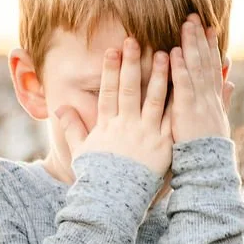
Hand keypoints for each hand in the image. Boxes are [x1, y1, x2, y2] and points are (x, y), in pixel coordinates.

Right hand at [64, 39, 172, 178]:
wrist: (115, 202)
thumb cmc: (98, 179)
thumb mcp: (81, 152)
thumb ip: (72, 127)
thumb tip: (59, 107)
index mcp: (107, 126)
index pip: (108, 91)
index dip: (110, 70)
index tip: (112, 50)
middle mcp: (126, 126)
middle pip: (130, 89)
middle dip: (132, 64)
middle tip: (135, 42)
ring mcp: (146, 135)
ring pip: (154, 100)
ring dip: (160, 76)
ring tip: (165, 54)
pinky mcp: (163, 145)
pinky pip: (172, 119)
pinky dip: (178, 102)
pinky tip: (185, 85)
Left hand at [166, 13, 235, 149]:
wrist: (208, 168)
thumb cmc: (208, 147)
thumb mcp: (219, 121)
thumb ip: (224, 99)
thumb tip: (232, 82)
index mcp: (214, 98)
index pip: (213, 67)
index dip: (211, 46)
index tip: (208, 28)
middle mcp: (209, 97)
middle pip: (205, 62)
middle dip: (200, 38)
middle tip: (194, 16)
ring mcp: (199, 103)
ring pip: (196, 69)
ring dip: (191, 45)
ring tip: (185, 25)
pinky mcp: (187, 111)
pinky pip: (184, 86)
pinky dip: (181, 68)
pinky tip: (176, 52)